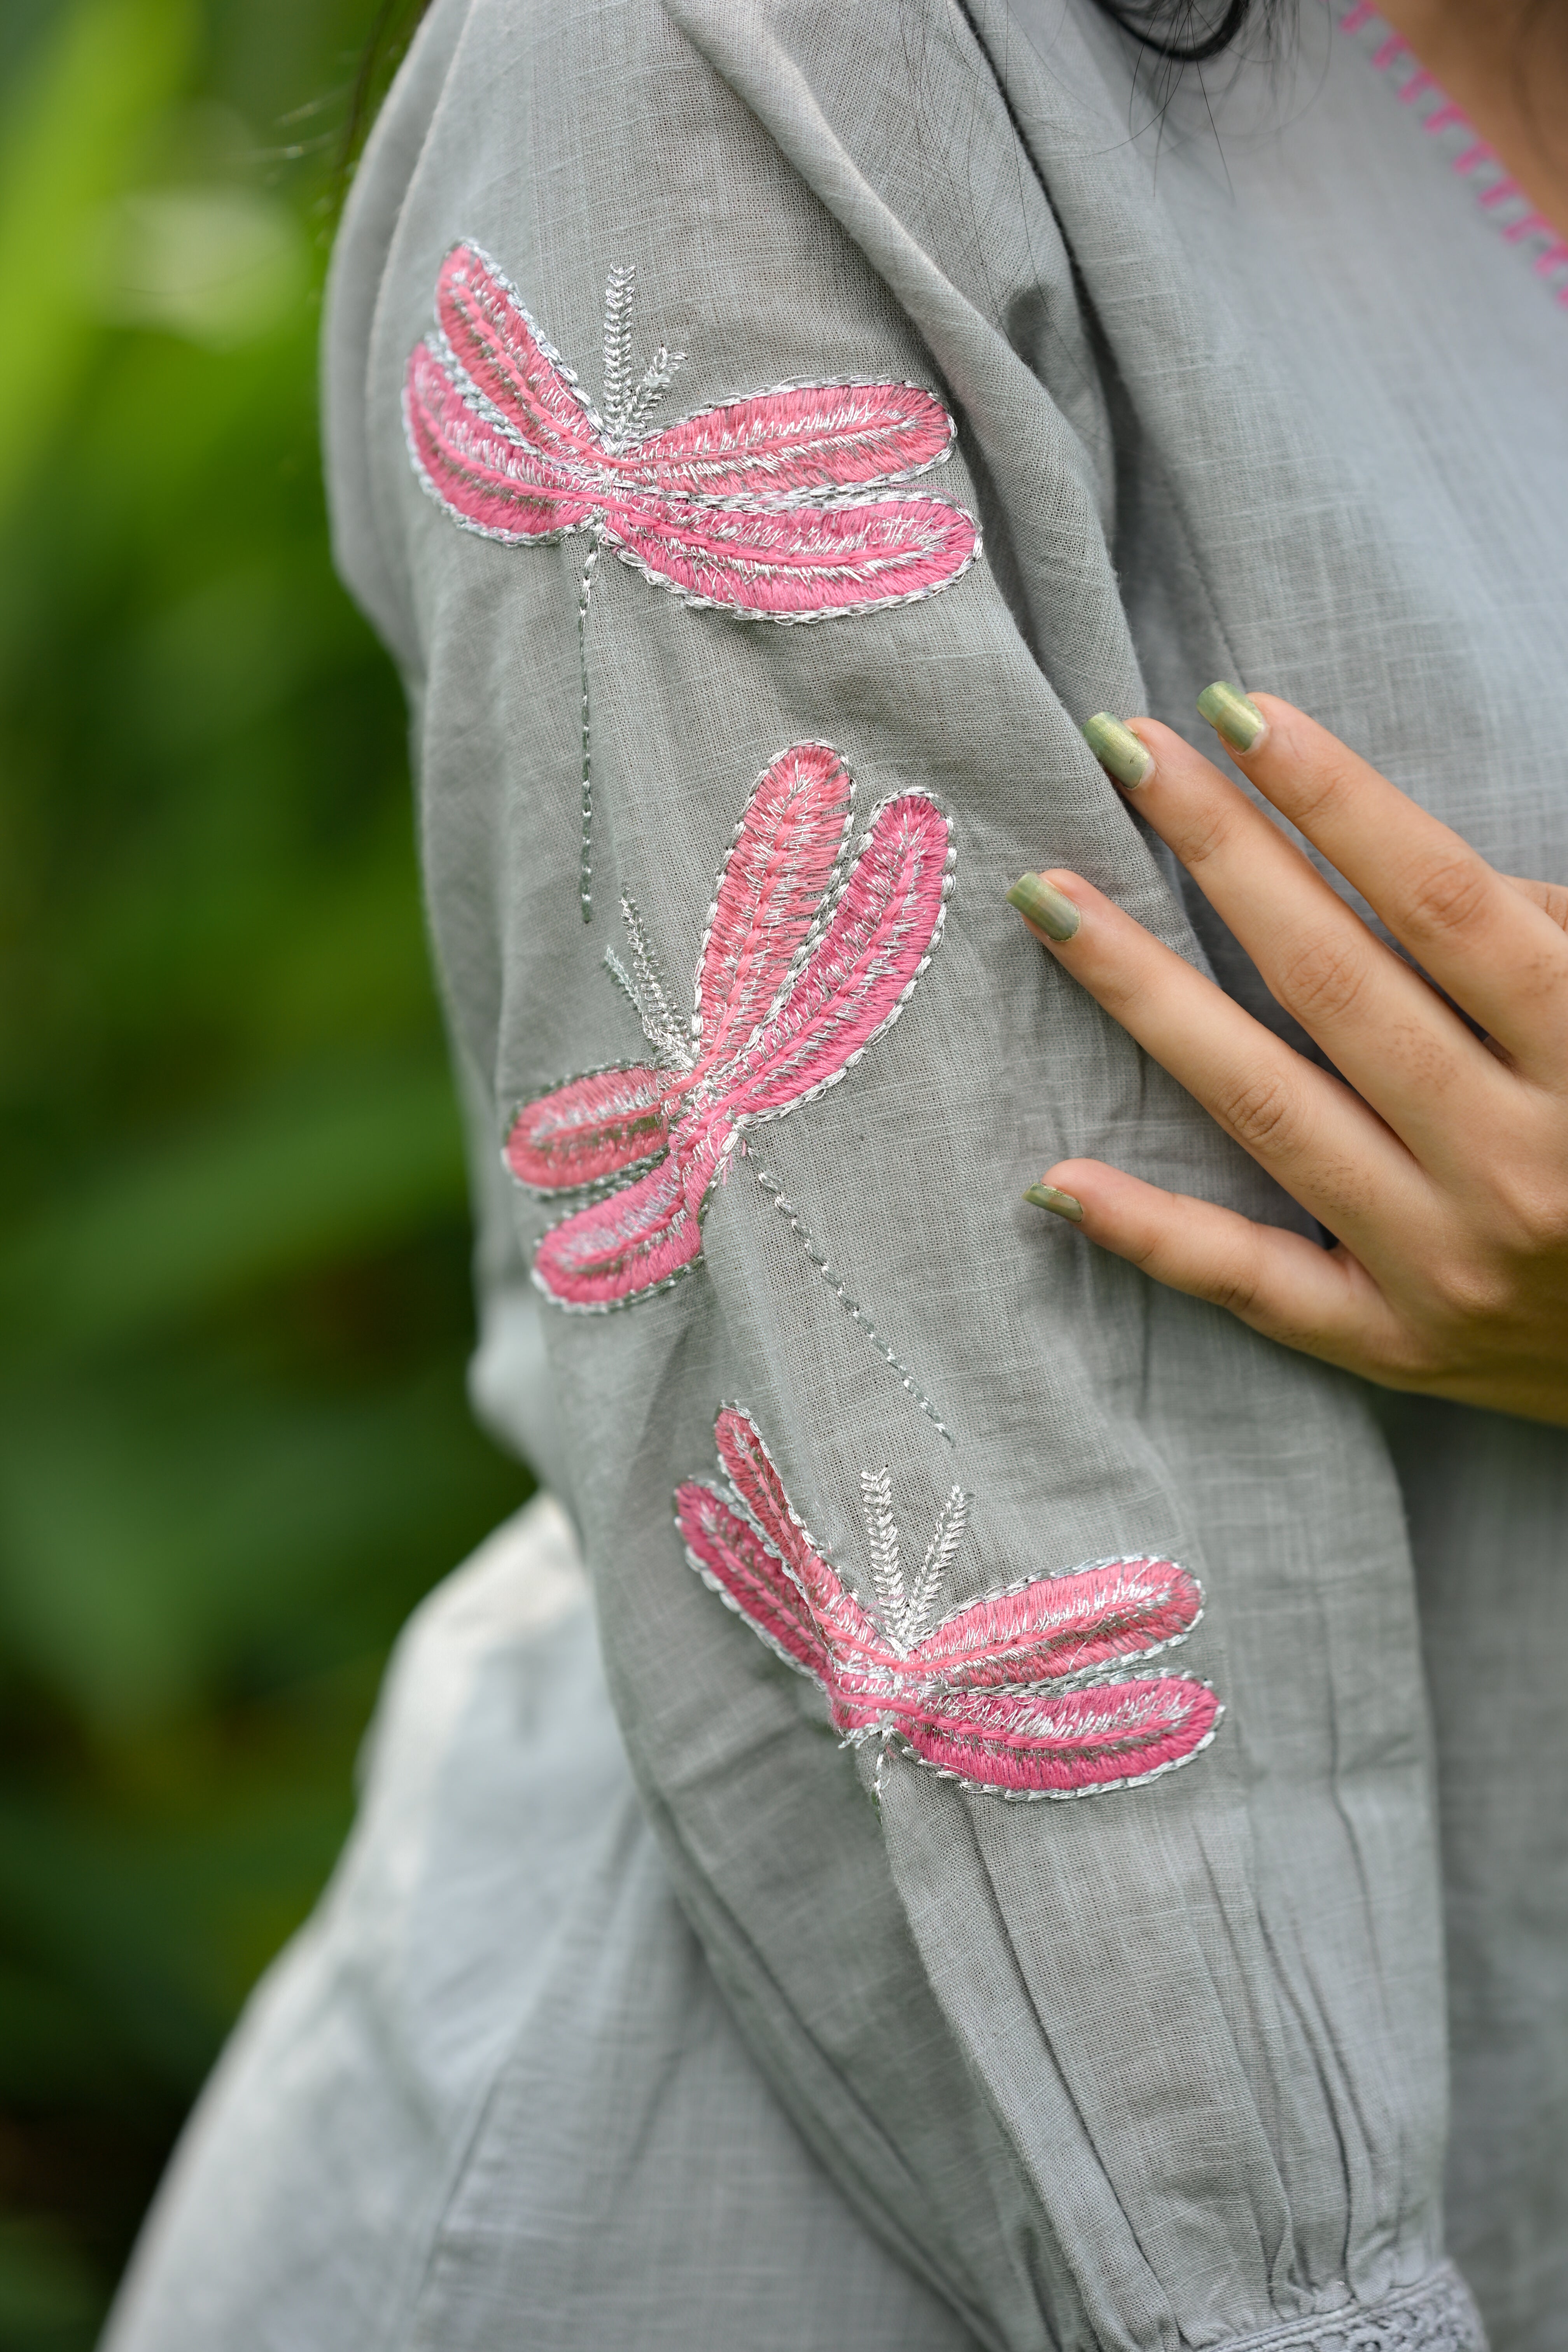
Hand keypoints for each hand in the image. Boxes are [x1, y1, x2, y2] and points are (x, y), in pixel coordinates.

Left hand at [1007, 689, 1567, 1426]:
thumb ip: (1543, 945)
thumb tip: (1388, 864)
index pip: (1442, 904)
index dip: (1336, 797)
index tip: (1238, 712)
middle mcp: (1517, 1168)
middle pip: (1332, 983)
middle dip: (1220, 851)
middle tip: (1122, 747)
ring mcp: (1447, 1266)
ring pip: (1266, 1110)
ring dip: (1146, 995)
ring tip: (1050, 900)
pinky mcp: (1395, 1345)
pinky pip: (1256, 1286)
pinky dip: (1152, 1235)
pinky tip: (1056, 1175)